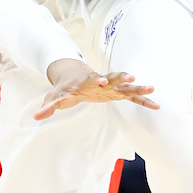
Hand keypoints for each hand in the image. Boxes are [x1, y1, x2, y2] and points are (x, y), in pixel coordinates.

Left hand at [34, 58, 158, 120]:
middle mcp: (101, 81)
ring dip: (137, 88)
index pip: (92, 79)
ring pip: (126, 86)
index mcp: (86, 81)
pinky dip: (143, 101)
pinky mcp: (117, 93)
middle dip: (121, 78)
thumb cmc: (65, 87)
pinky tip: (156, 105)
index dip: (97, 79)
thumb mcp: (55, 97)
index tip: (102, 80)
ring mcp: (111, 86)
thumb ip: (48, 106)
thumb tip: (36, 116)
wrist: (75, 75)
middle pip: (112, 78)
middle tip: (131, 77)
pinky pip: (132, 98)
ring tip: (152, 88)